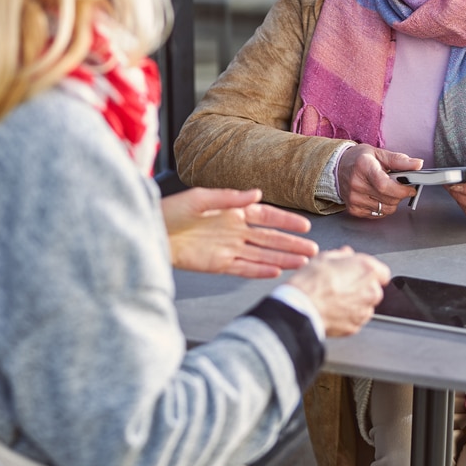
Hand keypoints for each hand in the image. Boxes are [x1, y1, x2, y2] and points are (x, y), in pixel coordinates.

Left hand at [163, 188, 317, 278]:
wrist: (153, 233)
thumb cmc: (172, 211)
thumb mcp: (200, 198)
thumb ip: (229, 197)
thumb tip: (257, 193)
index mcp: (232, 212)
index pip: (266, 217)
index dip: (285, 222)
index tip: (304, 227)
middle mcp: (234, 231)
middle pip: (269, 239)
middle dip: (291, 244)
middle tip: (313, 251)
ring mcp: (228, 249)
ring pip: (261, 255)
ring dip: (281, 259)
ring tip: (302, 263)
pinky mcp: (218, 264)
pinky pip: (244, 268)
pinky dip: (259, 271)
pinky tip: (276, 271)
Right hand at [286, 246, 390, 336]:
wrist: (301, 308)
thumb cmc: (310, 283)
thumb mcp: (323, 257)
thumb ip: (342, 255)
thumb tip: (346, 255)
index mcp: (367, 270)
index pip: (381, 271)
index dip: (367, 271)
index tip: (357, 272)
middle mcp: (371, 291)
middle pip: (373, 289)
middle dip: (360, 287)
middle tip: (340, 284)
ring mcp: (364, 311)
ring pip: (364, 305)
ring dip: (354, 302)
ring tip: (333, 298)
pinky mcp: (355, 327)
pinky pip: (354, 319)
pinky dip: (346, 315)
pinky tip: (331, 309)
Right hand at [336, 145, 423, 218]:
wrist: (338, 168)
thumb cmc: (359, 160)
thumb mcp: (379, 154)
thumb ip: (400, 160)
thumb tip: (418, 164)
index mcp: (364, 166)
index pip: (384, 185)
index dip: (401, 189)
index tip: (410, 187)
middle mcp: (356, 184)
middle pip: (388, 198)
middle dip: (401, 194)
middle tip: (401, 186)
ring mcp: (353, 198)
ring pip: (385, 209)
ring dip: (393, 201)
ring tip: (388, 191)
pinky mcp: (353, 209)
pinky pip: (378, 214)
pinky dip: (383, 207)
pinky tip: (378, 197)